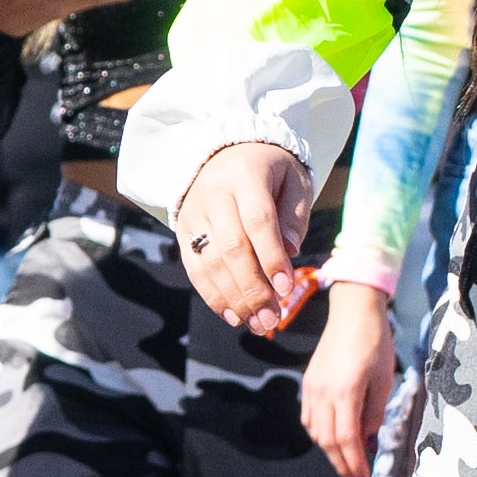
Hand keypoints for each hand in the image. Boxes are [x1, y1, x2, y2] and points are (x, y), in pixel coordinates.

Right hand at [174, 140, 317, 337]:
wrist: (227, 153)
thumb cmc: (270, 171)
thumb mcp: (294, 181)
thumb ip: (294, 215)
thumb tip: (290, 252)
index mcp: (245, 175)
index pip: (257, 220)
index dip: (271, 257)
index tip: (286, 288)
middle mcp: (213, 193)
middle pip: (231, 247)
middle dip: (253, 288)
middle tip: (272, 317)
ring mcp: (194, 212)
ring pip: (211, 262)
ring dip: (235, 299)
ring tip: (258, 324)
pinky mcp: (182, 229)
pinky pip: (195, 269)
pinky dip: (214, 296)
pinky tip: (234, 316)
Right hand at [301, 278, 396, 476]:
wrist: (353, 311)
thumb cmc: (375, 342)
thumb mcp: (384, 380)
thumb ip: (374, 414)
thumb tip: (367, 442)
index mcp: (345, 393)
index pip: (346, 440)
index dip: (355, 464)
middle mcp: (323, 394)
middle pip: (327, 441)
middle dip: (342, 466)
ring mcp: (311, 388)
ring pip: (315, 432)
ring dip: (330, 453)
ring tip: (347, 464)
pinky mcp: (308, 383)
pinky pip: (308, 418)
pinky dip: (319, 434)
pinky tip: (332, 440)